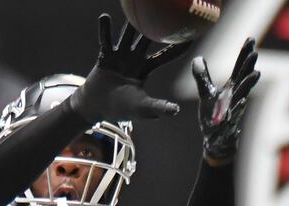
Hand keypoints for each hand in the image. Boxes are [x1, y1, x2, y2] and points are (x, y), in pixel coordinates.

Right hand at [70, 14, 190, 122]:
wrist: (98, 107)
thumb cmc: (121, 108)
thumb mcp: (143, 107)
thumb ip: (158, 107)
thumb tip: (176, 111)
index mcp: (145, 68)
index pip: (165, 55)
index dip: (177, 46)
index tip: (191, 35)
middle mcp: (134, 58)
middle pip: (147, 39)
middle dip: (155, 27)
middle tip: (164, 12)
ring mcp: (119, 56)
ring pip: (127, 36)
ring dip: (131, 25)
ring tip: (136, 11)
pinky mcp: (105, 57)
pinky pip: (105, 41)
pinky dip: (104, 30)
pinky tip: (104, 17)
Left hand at [193, 38, 259, 165]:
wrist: (216, 141)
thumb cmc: (214, 116)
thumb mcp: (206, 94)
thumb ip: (203, 77)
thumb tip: (197, 58)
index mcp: (231, 90)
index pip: (239, 70)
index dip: (244, 55)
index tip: (250, 39)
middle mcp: (235, 100)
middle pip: (243, 81)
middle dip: (249, 67)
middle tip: (254, 54)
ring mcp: (233, 114)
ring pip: (242, 98)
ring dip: (248, 87)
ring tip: (256, 75)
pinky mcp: (228, 128)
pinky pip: (232, 120)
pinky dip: (236, 113)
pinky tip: (239, 105)